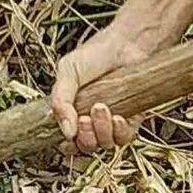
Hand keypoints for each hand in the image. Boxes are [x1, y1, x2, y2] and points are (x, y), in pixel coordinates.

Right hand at [51, 22, 155, 153]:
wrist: (126, 45)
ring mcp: (112, 123)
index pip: (69, 142)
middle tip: (85, 118)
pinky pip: (125, 139)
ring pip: (106, 144)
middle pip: (87, 147)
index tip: (70, 134)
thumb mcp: (68, 72)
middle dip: (85, 137)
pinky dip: (119, 131)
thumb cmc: (96, 55)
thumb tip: (67, 132)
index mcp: (73, 112)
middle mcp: (92, 121)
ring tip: (100, 107)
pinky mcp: (131, 121)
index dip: (69, 145)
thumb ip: (61, 101)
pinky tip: (118, 116)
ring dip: (102, 130)